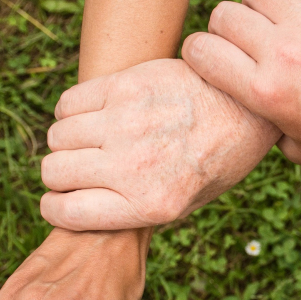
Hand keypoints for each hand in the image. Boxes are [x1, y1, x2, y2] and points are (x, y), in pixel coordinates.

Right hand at [39, 58, 279, 230]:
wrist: (246, 108)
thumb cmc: (216, 161)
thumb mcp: (186, 204)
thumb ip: (135, 212)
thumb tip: (83, 211)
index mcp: (150, 204)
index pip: (66, 213)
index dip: (55, 208)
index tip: (60, 201)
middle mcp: (134, 166)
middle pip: (54, 172)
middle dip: (60, 175)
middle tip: (80, 169)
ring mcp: (127, 123)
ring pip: (57, 136)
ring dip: (67, 142)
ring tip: (91, 141)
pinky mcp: (125, 86)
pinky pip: (68, 103)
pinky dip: (72, 112)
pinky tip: (95, 115)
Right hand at [182, 0, 300, 166]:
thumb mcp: (296, 144)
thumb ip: (264, 129)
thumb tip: (244, 125)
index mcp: (264, 91)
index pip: (200, 50)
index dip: (200, 51)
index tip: (211, 57)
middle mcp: (281, 54)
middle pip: (225, 15)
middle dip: (230, 28)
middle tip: (248, 43)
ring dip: (259, 7)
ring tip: (275, 25)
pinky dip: (295, 1)